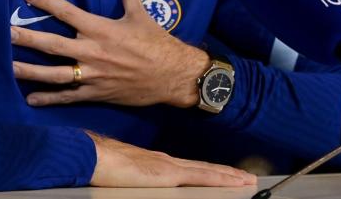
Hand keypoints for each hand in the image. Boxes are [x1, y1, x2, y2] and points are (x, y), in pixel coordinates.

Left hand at [11, 0, 210, 107]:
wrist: (173, 76)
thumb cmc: (157, 44)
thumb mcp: (143, 16)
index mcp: (101, 29)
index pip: (68, 12)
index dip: (47, 2)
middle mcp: (92, 52)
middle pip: (53, 44)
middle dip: (28, 39)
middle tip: (6, 34)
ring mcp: (93, 75)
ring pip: (55, 74)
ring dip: (30, 71)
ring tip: (8, 67)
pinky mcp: (96, 94)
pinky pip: (68, 97)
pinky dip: (49, 99)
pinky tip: (30, 100)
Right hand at [86, 132, 255, 186]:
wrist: (93, 155)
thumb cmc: (100, 164)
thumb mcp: (124, 172)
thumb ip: (137, 177)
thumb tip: (140, 183)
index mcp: (156, 162)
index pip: (190, 168)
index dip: (209, 171)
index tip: (225, 174)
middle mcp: (166, 161)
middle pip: (203, 168)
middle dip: (226, 173)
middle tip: (247, 177)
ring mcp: (169, 166)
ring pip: (207, 171)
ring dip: (228, 176)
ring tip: (247, 180)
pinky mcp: (168, 173)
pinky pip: (201, 176)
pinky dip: (219, 178)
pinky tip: (232, 182)